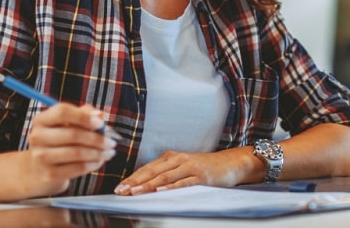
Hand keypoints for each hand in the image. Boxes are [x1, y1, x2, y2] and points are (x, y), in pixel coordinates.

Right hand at [23, 103, 116, 195]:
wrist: (39, 170)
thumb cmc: (59, 141)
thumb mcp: (67, 124)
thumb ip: (84, 114)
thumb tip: (101, 115)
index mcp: (41, 120)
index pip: (62, 112)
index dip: (84, 116)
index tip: (101, 123)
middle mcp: (37, 137)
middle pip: (73, 134)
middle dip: (98, 138)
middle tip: (112, 142)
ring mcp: (41, 157)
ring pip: (77, 153)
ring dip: (98, 153)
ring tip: (109, 152)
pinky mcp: (49, 174)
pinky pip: (77, 168)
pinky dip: (93, 164)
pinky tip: (100, 161)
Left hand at [115, 149, 252, 194]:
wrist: (231, 163)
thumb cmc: (206, 167)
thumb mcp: (184, 166)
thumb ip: (167, 173)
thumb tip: (146, 185)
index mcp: (172, 157)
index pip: (147, 168)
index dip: (132, 178)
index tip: (119, 188)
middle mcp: (179, 159)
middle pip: (152, 171)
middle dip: (135, 182)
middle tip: (121, 192)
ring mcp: (190, 167)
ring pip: (165, 177)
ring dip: (148, 185)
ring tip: (134, 192)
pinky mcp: (201, 176)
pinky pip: (183, 182)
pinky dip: (170, 187)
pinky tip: (160, 191)